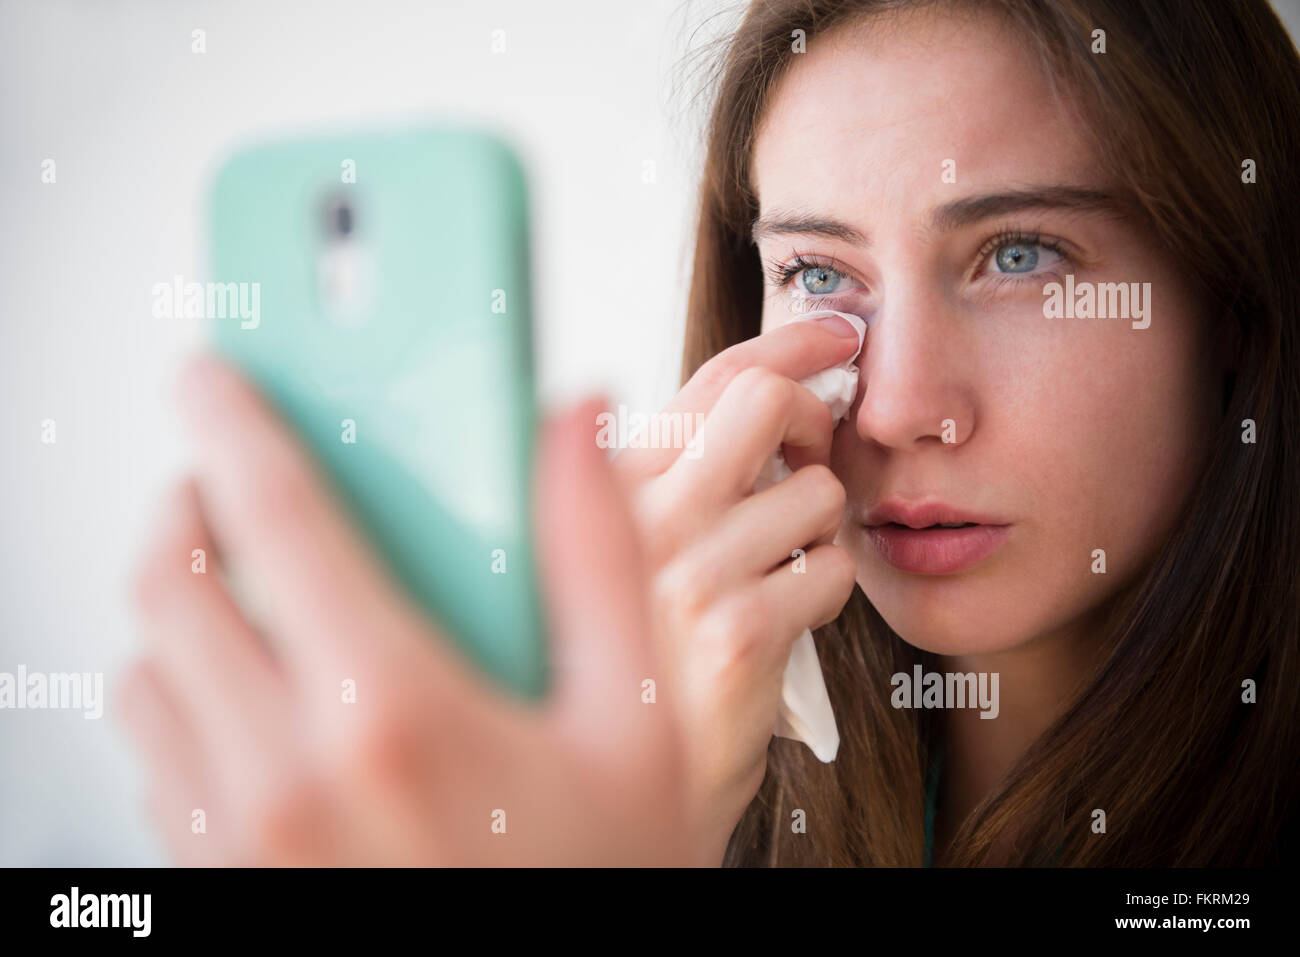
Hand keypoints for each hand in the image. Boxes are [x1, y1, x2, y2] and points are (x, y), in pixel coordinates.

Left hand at [118, 356, 692, 865]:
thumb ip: (600, 559)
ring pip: (144, 675)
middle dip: (183, 508)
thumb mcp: (632, 727)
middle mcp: (286, 774)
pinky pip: (152, 763)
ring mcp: (236, 838)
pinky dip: (177, 700)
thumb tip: (576, 431)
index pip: (278, 519)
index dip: (235, 425)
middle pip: (173, 589)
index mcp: (392, 710)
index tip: (215, 378)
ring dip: (176, 611)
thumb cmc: (589, 886)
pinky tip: (251, 700)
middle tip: (224, 485)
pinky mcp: (218, 882)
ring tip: (242, 594)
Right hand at [612, 315, 861, 864]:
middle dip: (814, 421)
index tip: (839, 334)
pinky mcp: (737, 636)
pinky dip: (825, 593)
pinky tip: (783, 621)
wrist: (619, 782)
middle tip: (812, 460)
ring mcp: (685, 576)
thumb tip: (768, 390)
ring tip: (779, 569)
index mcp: (607, 483)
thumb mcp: (623, 546)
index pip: (712, 378)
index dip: (788, 343)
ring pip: (819, 495)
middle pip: (768, 404)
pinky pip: (830, 573)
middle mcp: (637, 517)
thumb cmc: (630, 653)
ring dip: (821, 530)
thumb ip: (673, 471)